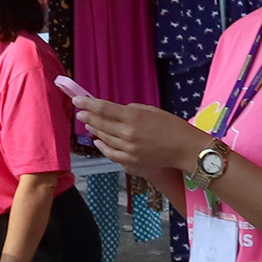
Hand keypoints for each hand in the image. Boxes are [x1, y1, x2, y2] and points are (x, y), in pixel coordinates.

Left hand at [71, 95, 205, 177]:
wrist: (185, 149)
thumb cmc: (172, 126)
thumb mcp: (152, 110)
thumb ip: (132, 110)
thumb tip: (116, 111)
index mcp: (133, 117)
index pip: (104, 109)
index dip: (88, 104)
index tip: (77, 100)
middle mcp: (127, 133)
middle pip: (100, 124)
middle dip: (88, 117)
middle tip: (80, 112)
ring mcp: (128, 149)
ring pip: (103, 138)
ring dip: (94, 130)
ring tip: (88, 124)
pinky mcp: (130, 161)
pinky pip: (110, 154)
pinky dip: (102, 147)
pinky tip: (98, 141)